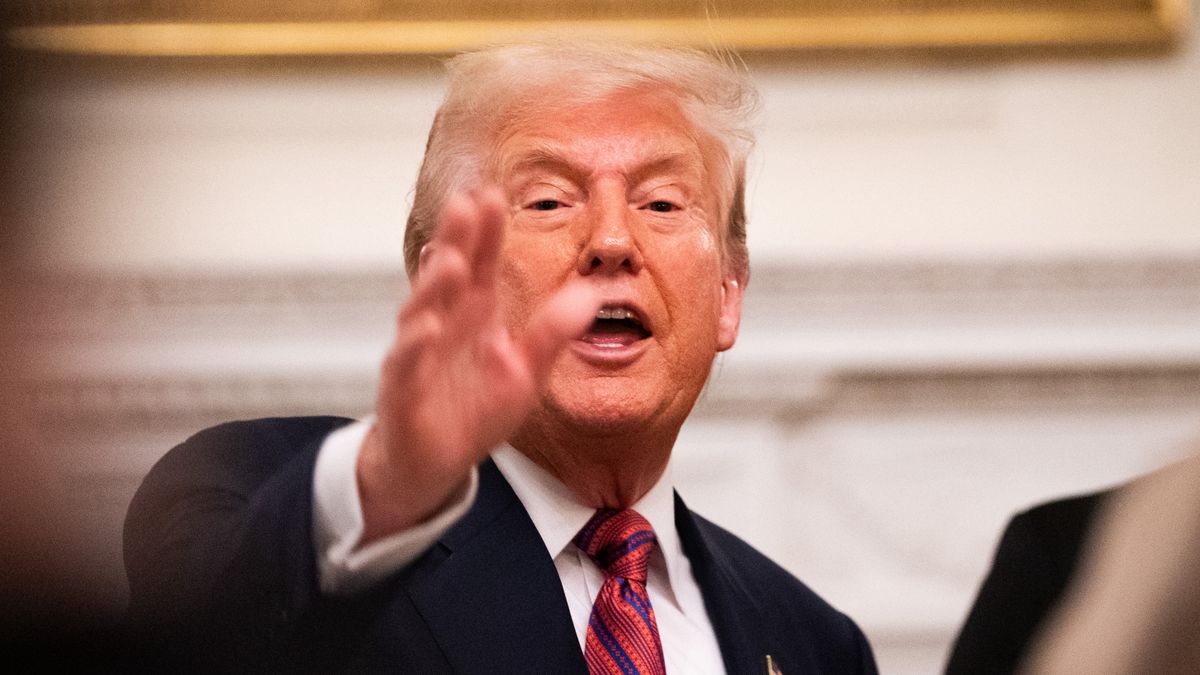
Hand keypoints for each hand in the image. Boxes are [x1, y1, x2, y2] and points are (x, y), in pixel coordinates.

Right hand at [357, 187, 598, 543]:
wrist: (433, 464)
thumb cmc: (473, 412)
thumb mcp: (524, 371)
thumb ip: (551, 333)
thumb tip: (591, 296)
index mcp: (473, 315)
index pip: (480, 264)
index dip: (485, 232)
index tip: (495, 195)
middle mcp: (442, 325)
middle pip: (448, 275)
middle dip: (456, 240)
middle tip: (466, 204)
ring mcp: (418, 354)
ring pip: (423, 311)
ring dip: (435, 285)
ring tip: (453, 259)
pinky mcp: (403, 391)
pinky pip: (406, 364)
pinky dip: (415, 345)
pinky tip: (428, 328)